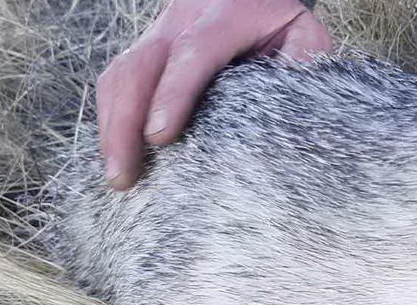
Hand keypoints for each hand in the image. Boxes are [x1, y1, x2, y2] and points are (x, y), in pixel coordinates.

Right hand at [96, 0, 332, 189]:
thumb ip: (301, 70)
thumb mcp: (304, 38)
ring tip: (118, 176)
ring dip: (112, 127)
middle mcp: (182, 20)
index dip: (173, 94)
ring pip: (121, 74)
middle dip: (125, 123)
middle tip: (124, 176)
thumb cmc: (282, 24)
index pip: (193, 53)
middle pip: (141, 67)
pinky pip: (119, 82)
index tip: (159, 137)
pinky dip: (113, 120)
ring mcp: (158, 34)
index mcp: (226, 15)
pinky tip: (119, 156)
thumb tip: (290, 118)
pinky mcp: (146, 52)